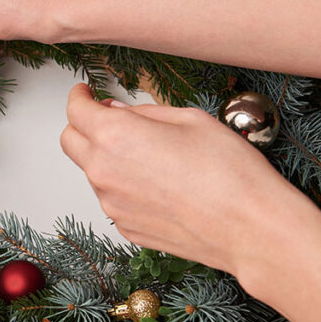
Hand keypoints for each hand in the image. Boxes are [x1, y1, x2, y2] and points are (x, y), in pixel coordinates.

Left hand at [59, 84, 320, 288]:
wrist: (250, 229)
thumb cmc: (230, 173)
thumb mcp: (191, 119)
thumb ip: (146, 114)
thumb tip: (120, 112)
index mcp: (115, 136)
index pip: (76, 110)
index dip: (79, 97)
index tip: (85, 92)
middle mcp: (103, 172)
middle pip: (70, 142)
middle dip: (83, 125)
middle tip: (107, 118)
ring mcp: (111, 204)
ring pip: (92, 172)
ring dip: (106, 158)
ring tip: (149, 155)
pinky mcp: (125, 228)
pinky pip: (112, 199)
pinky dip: (123, 187)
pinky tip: (158, 184)